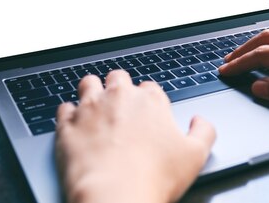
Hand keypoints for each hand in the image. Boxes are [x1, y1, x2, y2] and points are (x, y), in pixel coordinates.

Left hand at [55, 70, 215, 202]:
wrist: (114, 195)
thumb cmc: (154, 177)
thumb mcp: (196, 156)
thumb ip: (204, 132)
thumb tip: (200, 121)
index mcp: (150, 101)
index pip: (149, 88)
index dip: (148, 100)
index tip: (147, 114)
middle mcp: (119, 97)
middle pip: (118, 77)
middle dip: (119, 88)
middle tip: (120, 106)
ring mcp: (90, 108)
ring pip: (88, 83)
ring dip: (92, 91)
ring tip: (94, 106)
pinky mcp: (68, 124)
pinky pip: (64, 108)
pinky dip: (69, 114)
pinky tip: (74, 124)